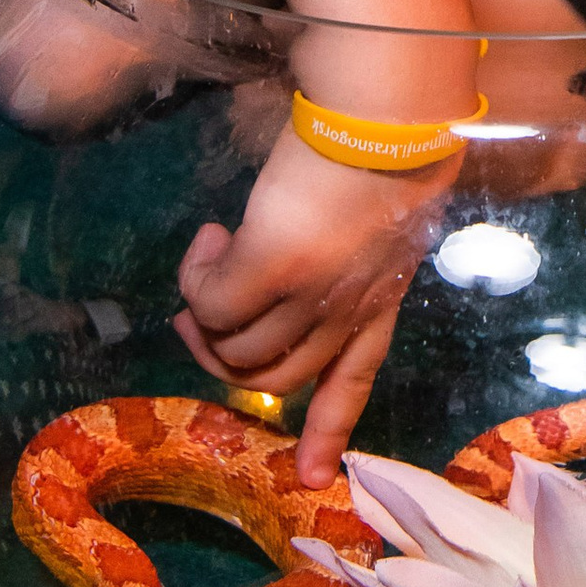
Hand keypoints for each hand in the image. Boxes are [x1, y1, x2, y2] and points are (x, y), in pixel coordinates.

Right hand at [173, 126, 454, 481]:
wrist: (385, 108)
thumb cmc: (390, 138)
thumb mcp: (384, 207)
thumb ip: (355, 243)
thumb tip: (309, 254)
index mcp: (380, 298)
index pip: (355, 381)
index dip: (328, 433)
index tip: (313, 478)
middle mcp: (347, 311)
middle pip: (275, 379)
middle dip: (223, 361)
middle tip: (195, 315)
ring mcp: (310, 295)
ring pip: (235, 349)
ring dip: (203, 315)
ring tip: (204, 263)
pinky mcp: (270, 267)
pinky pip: (211, 305)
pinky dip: (196, 279)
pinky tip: (209, 238)